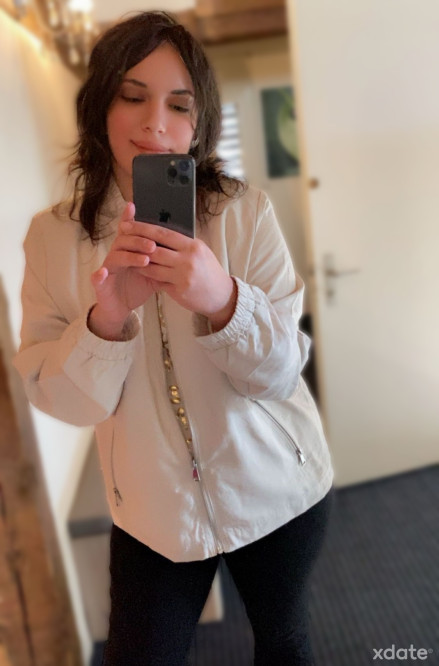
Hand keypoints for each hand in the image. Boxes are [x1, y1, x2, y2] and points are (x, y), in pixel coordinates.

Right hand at [89, 202, 157, 338]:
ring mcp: (108, 268)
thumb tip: (182, 248)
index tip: (134, 205)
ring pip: (115, 256)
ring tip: (144, 260)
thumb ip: (162, 260)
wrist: (121, 308)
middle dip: (139, 241)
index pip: (131, 232)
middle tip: (154, 245)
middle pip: (125, 241)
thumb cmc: (137, 287)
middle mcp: (117, 255)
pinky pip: (97, 278)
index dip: (131, 219)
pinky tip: (102, 273)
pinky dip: (98, 275)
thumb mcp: (153, 272)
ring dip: (128, 256)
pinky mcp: (100, 284)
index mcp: (129, 250)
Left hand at [131, 221, 236, 330]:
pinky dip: (147, 275)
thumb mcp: (200, 252)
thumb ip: (182, 244)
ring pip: (153, 267)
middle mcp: (188, 260)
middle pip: (155, 250)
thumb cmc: (208, 271)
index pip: (164, 234)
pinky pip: (157, 281)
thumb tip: (160, 232)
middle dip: (136, 243)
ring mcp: (183, 277)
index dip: (144, 228)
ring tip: (126, 255)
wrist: (221, 295)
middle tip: (121, 237)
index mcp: (193, 246)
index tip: (129, 224)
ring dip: (138, 262)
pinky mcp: (179, 290)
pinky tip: (138, 271)